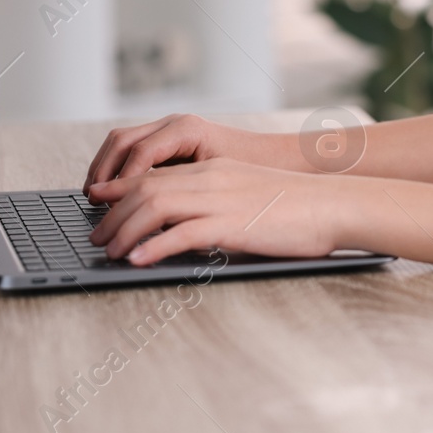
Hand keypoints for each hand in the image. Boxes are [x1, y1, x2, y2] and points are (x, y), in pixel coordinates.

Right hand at [83, 113, 267, 194]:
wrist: (276, 158)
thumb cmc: (253, 171)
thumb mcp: (217, 181)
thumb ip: (181, 191)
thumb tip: (147, 210)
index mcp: (187, 129)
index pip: (142, 152)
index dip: (124, 181)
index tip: (112, 207)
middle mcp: (174, 123)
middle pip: (123, 140)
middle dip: (104, 171)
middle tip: (93, 201)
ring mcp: (168, 127)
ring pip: (122, 141)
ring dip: (104, 167)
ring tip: (94, 196)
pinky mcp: (167, 138)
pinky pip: (131, 147)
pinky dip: (115, 166)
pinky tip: (111, 190)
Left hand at [87, 158, 343, 264]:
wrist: (335, 205)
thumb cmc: (300, 207)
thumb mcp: (251, 196)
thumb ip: (219, 204)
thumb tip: (190, 227)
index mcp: (215, 171)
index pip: (155, 174)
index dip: (121, 190)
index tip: (101, 206)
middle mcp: (212, 179)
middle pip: (145, 189)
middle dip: (114, 215)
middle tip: (97, 237)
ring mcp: (220, 200)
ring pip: (154, 206)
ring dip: (125, 230)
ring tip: (110, 252)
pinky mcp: (232, 224)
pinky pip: (181, 233)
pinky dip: (153, 247)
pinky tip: (137, 261)